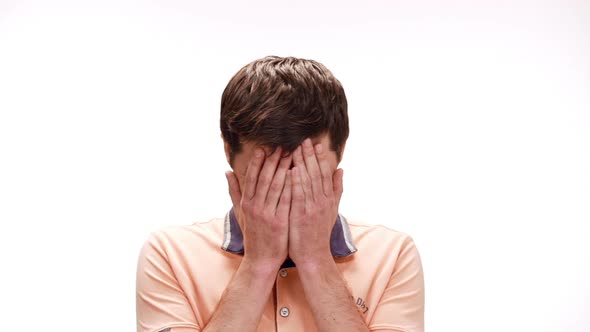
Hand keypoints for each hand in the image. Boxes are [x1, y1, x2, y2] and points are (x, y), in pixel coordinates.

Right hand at [225, 147, 292, 270]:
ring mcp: (267, 214)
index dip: (258, 162)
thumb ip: (234, 191)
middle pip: (265, 178)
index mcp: (246, 203)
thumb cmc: (253, 235)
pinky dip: (291, 186)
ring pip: (276, 186)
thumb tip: (227, 172)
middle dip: (273, 160)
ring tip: (292, 154)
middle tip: (282, 145)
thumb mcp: (240, 213)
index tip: (264, 147)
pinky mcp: (279, 222)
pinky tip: (297, 174)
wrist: (260, 260)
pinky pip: (286, 200)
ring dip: (283, 168)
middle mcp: (255, 206)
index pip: (252, 177)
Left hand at [288, 138, 343, 266]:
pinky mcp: (302, 215)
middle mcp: (322, 201)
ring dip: (302, 164)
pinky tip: (292, 170)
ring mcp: (312, 208)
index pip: (324, 173)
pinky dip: (296, 182)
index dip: (320, 158)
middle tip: (304, 140)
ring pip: (308, 181)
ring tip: (297, 149)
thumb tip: (341, 170)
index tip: (315, 144)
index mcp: (328, 198)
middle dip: (310, 156)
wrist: (314, 255)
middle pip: (316, 174)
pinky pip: (299, 195)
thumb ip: (336, 189)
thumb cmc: (319, 232)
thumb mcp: (331, 209)